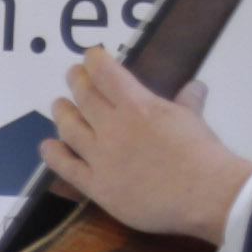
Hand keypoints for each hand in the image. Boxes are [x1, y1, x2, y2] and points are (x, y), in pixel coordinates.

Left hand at [40, 49, 251, 242]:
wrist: (204, 194)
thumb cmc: (203, 154)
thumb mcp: (194, 121)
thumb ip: (188, 103)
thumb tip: (195, 86)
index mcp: (138, 105)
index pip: (107, 74)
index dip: (94, 61)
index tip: (90, 57)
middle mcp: (113, 126)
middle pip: (85, 98)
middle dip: (77, 82)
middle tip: (73, 75)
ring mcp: (101, 156)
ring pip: (70, 128)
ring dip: (62, 114)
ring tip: (58, 105)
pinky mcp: (96, 185)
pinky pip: (66, 167)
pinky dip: (53, 154)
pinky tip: (47, 146)